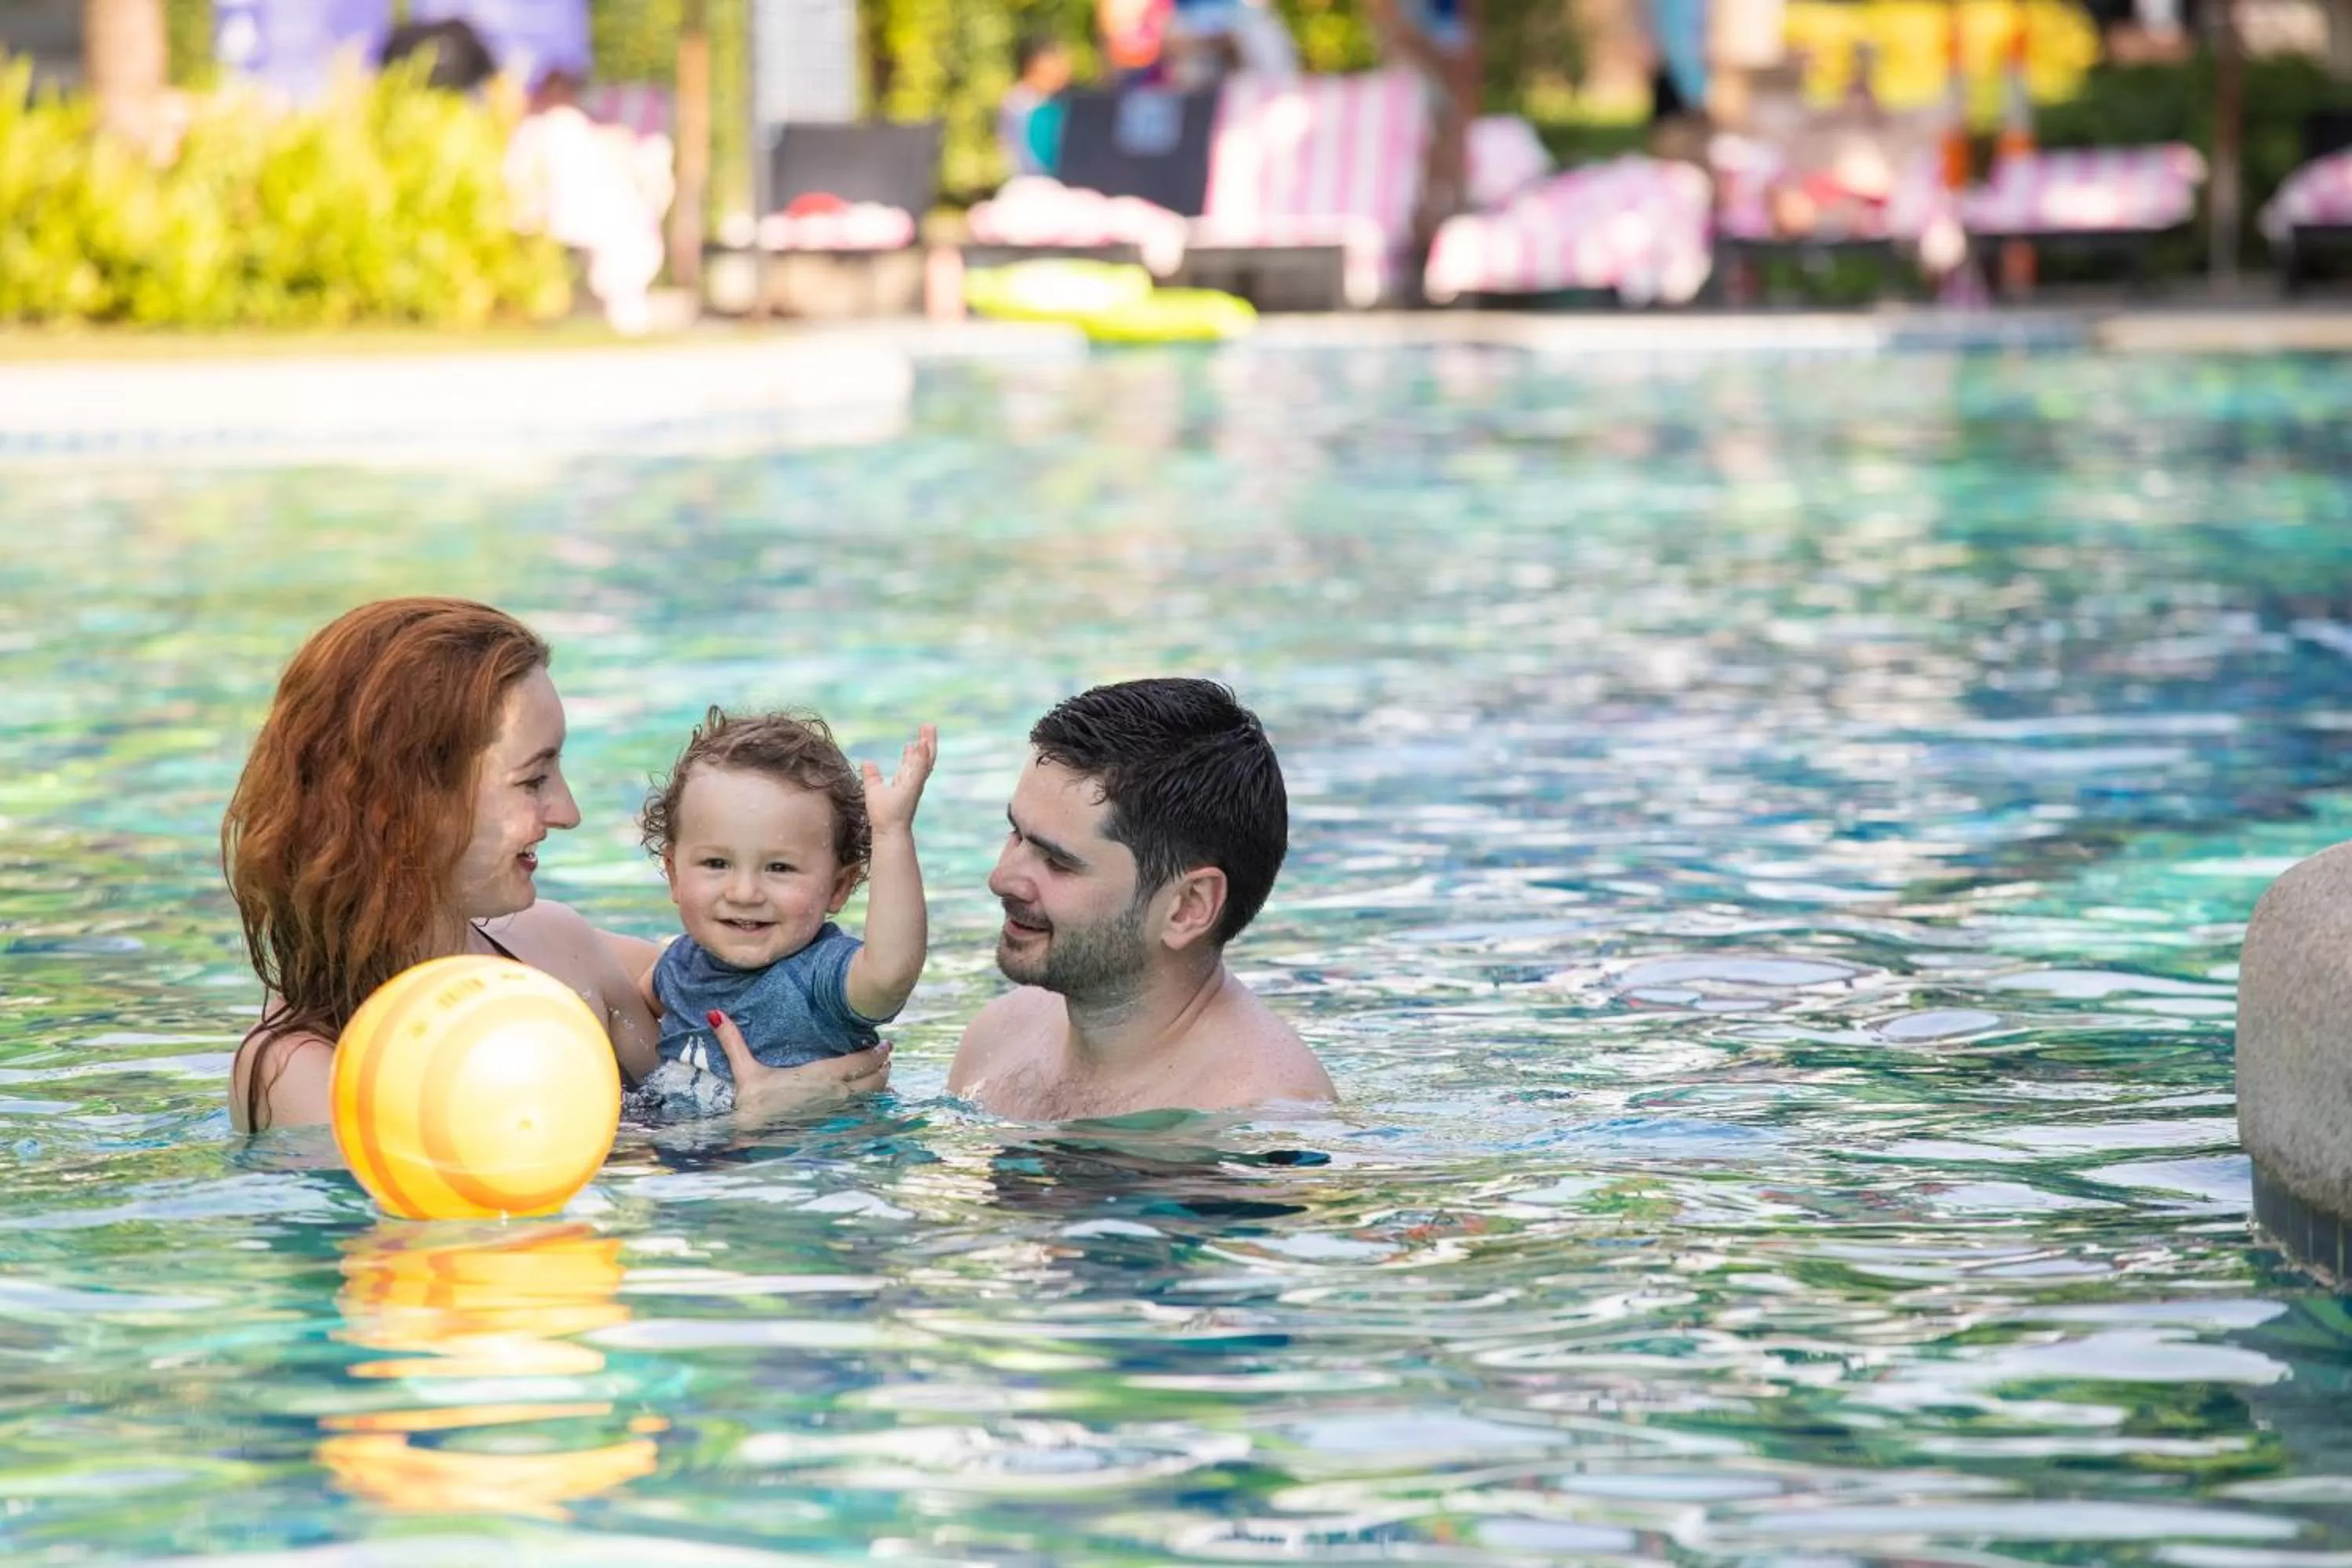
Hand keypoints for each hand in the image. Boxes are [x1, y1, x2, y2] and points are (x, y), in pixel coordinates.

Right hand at [705, 1009, 890, 1124]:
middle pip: (874, 1078)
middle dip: (883, 1066)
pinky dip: (873, 1108)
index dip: (876, 1052)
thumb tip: (714, 1013)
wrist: (753, 1142)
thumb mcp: (745, 1071)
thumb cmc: (753, 1108)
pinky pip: (863, 1117)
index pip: (860, 1060)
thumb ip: (733, 1041)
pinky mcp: (835, 1129)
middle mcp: (836, 1094)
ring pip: (873, 1098)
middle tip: (887, 1056)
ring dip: (882, 1085)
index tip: (884, 1044)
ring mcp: (838, 1114)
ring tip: (885, 1075)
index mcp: (821, 1075)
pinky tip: (874, 1104)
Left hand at [862, 723, 937, 838]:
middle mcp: (913, 781)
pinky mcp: (914, 786)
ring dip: (928, 743)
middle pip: (923, 758)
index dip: (913, 752)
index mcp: (905, 782)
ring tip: (928, 728)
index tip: (914, 740)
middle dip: (926, 741)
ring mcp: (915, 783)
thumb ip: (871, 776)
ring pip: (925, 760)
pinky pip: (920, 768)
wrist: (888, 830)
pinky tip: (922, 744)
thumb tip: (867, 762)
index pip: (911, 763)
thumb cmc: (882, 815)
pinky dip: (922, 756)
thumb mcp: (873, 790)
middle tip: (928, 726)